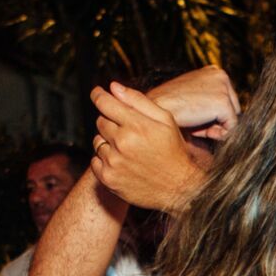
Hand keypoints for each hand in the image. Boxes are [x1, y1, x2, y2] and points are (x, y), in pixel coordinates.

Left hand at [90, 83, 210, 212]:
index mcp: (136, 125)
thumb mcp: (165, 120)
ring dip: (108, 142)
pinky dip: (105, 160)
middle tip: (129, 131)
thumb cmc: (174, 150)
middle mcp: (122, 143)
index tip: (97, 93)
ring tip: (129, 150)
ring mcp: (113, 162)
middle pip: (101, 121)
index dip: (98, 95)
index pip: (104, 103)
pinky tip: (123, 163)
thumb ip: (138, 100)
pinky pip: (95, 161)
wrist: (179, 188)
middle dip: (111, 122)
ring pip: (98, 142)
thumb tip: (113, 86)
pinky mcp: (108, 179)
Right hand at [146, 65, 239, 139]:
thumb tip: (228, 125)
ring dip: (217, 128)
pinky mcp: (223, 103)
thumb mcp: (192, 101)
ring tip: (197, 126)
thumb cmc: (168, 108)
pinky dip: (220, 135)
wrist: (155, 108)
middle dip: (218, 121)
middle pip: (233, 108)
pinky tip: (204, 132)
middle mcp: (221, 75)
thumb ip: (210, 107)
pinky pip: (232, 128)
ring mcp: (223, 88)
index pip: (226, 99)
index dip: (214, 115)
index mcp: (213, 71)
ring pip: (233, 118)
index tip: (196, 118)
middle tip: (196, 124)